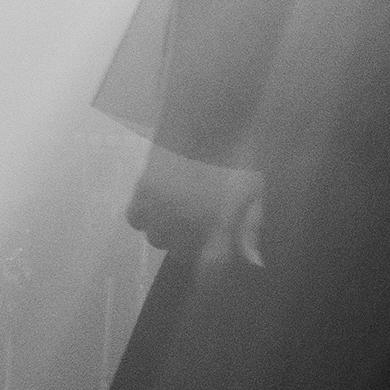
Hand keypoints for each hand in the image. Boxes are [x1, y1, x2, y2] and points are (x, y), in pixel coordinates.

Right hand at [128, 145, 266, 272]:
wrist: (206, 120)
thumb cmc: (236, 156)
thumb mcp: (253, 192)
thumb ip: (251, 228)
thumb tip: (253, 262)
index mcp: (218, 225)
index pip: (209, 266)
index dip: (209, 269)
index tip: (211, 257)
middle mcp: (187, 225)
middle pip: (180, 253)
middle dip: (191, 244)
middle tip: (198, 223)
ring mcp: (162, 210)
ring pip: (156, 239)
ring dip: (167, 231)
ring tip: (177, 211)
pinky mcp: (142, 193)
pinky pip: (136, 219)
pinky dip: (145, 216)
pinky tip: (157, 204)